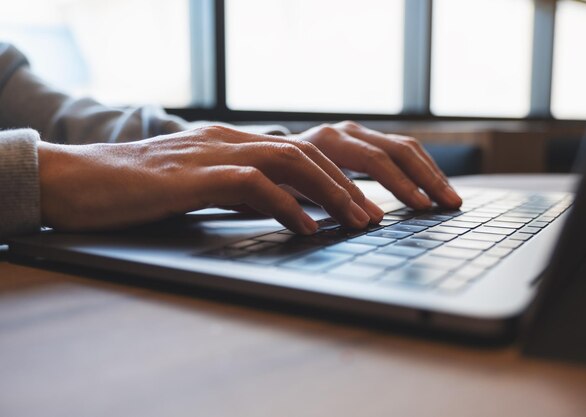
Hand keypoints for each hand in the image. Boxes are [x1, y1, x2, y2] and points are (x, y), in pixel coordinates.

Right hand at [37, 126, 383, 234]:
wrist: (79, 178)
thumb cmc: (137, 190)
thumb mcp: (198, 187)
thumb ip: (235, 191)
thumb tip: (278, 210)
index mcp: (232, 143)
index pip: (298, 153)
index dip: (336, 179)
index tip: (362, 206)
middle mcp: (229, 140)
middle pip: (305, 153)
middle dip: (346, 185)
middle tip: (374, 217)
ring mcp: (212, 153)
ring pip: (288, 161)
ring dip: (329, 193)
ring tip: (357, 221)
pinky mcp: (193, 175)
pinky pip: (252, 184)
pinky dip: (285, 205)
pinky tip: (307, 228)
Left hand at [293, 121, 461, 208]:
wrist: (267, 157)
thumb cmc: (278, 179)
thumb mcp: (293, 191)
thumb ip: (329, 201)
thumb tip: (371, 219)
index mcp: (328, 141)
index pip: (374, 160)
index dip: (400, 185)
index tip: (421, 207)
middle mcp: (347, 132)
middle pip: (398, 150)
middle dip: (427, 179)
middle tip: (449, 203)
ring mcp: (358, 134)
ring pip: (405, 147)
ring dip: (431, 173)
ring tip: (451, 198)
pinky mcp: (365, 141)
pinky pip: (401, 150)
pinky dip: (421, 169)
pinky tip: (435, 187)